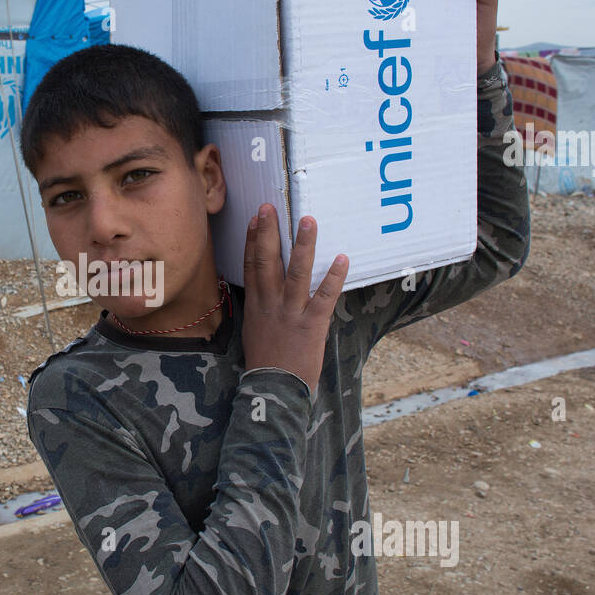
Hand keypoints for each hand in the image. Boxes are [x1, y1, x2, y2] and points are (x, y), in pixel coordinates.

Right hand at [242, 203, 348, 393]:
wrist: (274, 388)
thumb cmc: (266, 361)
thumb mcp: (254, 330)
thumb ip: (259, 307)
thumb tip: (261, 290)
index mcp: (255, 305)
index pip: (252, 266)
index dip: (254, 240)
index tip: (256, 219)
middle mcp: (271, 304)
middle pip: (267, 262)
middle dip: (269, 233)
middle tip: (270, 207)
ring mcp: (291, 312)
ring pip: (297, 273)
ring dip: (303, 245)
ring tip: (308, 220)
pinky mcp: (312, 324)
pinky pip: (324, 297)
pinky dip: (334, 277)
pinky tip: (342, 258)